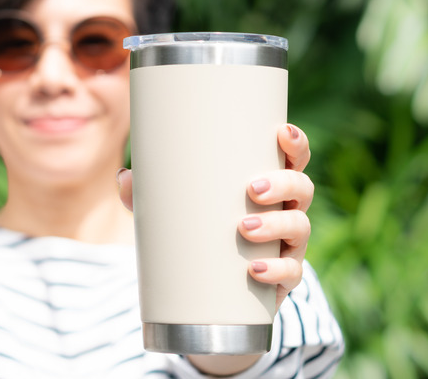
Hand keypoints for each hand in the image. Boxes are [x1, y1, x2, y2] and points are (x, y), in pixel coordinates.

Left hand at [117, 123, 312, 309]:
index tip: (282, 132)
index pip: (291, 159)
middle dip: (283, 184)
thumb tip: (125, 176)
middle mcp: (285, 212)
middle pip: (302, 188)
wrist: (211, 296)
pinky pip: (292, 273)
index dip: (294, 144)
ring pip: (300, 228)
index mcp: (268, 187)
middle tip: (252, 188)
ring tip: (243, 226)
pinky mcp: (282, 279)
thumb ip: (147, 194)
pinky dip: (277, 270)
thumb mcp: (173, 211)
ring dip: (277, 224)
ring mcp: (287, 246)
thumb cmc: (198, 233)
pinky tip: (255, 269)